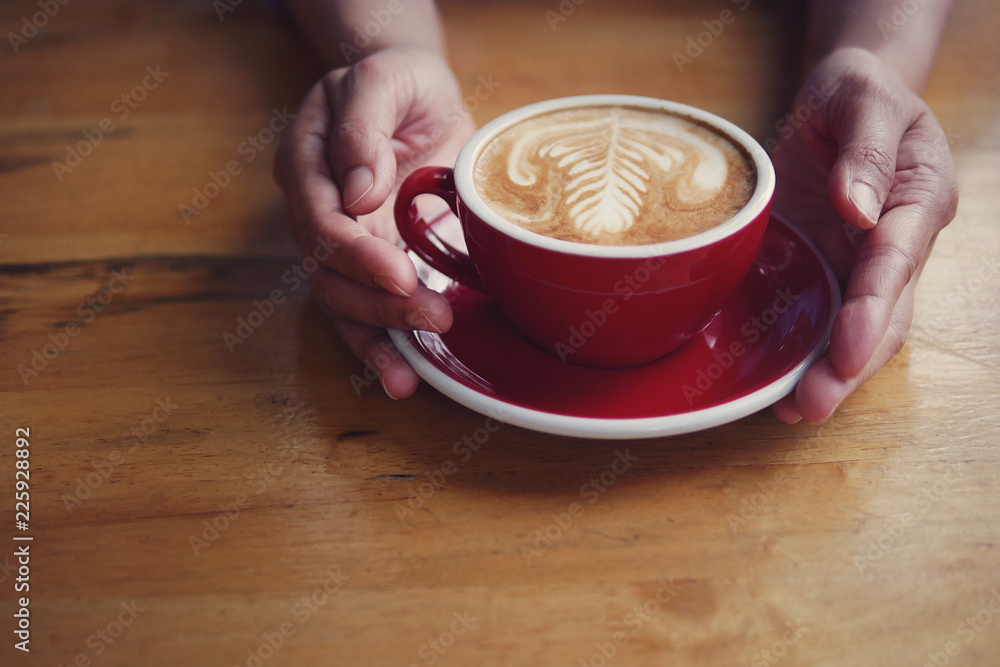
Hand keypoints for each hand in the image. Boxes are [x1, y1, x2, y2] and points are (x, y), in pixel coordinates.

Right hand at [274, 46, 475, 398]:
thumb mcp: (383, 79)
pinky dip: (382, 346)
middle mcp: (316, 210)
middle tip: (433, 314)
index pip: (320, 220)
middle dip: (378, 301)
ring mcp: (343, 241)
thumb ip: (364, 128)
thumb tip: (358, 193)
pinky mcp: (374, 261)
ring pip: (342, 302)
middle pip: (328, 273)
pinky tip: (403, 379)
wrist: (416, 94)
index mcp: (307, 163)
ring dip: (378, 335)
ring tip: (412, 368)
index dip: (355, 253)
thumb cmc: (398, 80)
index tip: (400, 271)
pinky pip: (368, 310)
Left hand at [769, 47, 957, 421]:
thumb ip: (865, 149)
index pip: (896, 262)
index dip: (873, 309)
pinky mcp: (823, 269)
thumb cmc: (855, 94)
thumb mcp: (861, 98)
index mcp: (916, 201)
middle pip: (882, 316)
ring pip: (851, 329)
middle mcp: (893, 244)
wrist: (838, 100)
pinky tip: (773, 383)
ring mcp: (857, 262)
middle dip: (850, 365)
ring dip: (826, 372)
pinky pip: (817, 317)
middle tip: (812, 402)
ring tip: (792, 408)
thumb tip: (856, 207)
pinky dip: (799, 352)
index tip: (850, 348)